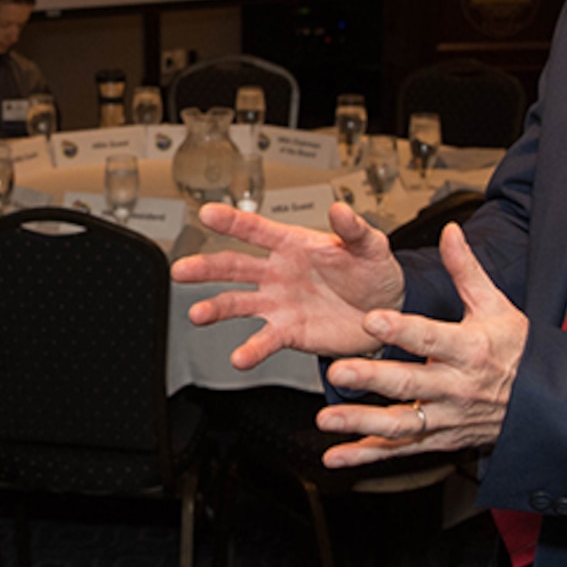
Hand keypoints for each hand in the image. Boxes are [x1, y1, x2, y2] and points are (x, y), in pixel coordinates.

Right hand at [172, 201, 405, 368]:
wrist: (385, 312)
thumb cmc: (373, 271)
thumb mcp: (370, 246)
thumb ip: (354, 229)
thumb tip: (340, 208)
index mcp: (293, 244)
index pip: (256, 230)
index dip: (232, 221)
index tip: (207, 213)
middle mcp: (277, 272)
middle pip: (233, 266)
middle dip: (206, 267)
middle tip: (182, 269)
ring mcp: (278, 303)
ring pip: (238, 303)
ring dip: (216, 308)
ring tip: (197, 314)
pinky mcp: (288, 332)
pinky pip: (264, 340)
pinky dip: (251, 350)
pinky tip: (240, 358)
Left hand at [311, 224, 526, 468]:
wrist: (543, 403)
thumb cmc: (516, 350)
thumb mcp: (496, 306)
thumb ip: (465, 270)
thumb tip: (450, 232)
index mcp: (468, 349)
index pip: (430, 338)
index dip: (401, 330)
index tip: (372, 319)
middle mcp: (455, 387)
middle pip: (408, 383)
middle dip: (371, 379)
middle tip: (338, 372)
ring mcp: (445, 418)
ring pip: (400, 423)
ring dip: (361, 423)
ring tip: (326, 419)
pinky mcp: (438, 439)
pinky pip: (400, 450)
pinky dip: (367, 455)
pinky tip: (336, 456)